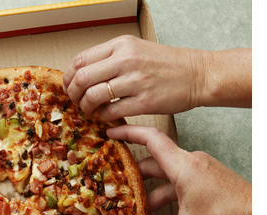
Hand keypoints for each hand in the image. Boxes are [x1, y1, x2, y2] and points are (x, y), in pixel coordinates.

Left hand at [63, 35, 250, 120]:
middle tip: (78, 102)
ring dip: (87, 108)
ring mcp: (135, 81)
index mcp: (121, 45)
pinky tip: (107, 117)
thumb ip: (110, 59)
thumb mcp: (136, 50)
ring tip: (92, 111)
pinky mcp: (145, 102)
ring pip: (93, 96)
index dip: (69, 77)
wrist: (197, 74)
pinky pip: (112, 112)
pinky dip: (104, 117)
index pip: (81, 60)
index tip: (70, 88)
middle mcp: (126, 60)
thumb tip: (82, 75)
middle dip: (74, 94)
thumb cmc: (166, 64)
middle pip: (82, 78)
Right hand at [107, 125, 250, 214]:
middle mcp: (191, 163)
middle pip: (155, 164)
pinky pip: (184, 188)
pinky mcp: (209, 181)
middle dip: (136, 180)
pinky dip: (176, 205)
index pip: (150, 139)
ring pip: (169, 180)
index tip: (110, 134)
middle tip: (119, 189)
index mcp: (184, 167)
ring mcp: (201, 171)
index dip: (128, 134)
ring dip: (156, 198)